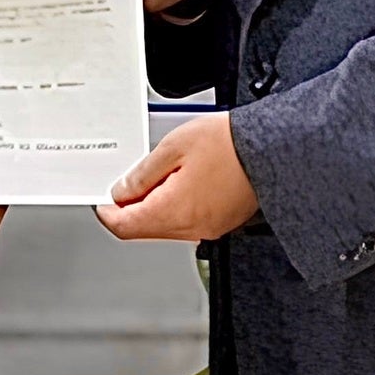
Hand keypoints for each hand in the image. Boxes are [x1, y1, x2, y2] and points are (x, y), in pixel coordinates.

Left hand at [96, 114, 256, 242]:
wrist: (271, 148)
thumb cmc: (230, 145)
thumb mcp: (173, 146)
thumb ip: (142, 173)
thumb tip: (123, 191)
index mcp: (173, 212)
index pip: (125, 226)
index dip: (107, 213)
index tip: (102, 202)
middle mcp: (191, 228)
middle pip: (145, 229)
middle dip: (132, 207)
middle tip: (130, 182)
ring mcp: (209, 228)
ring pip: (166, 226)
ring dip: (155, 206)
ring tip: (164, 173)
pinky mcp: (222, 222)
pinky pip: (188, 221)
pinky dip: (177, 206)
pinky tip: (183, 182)